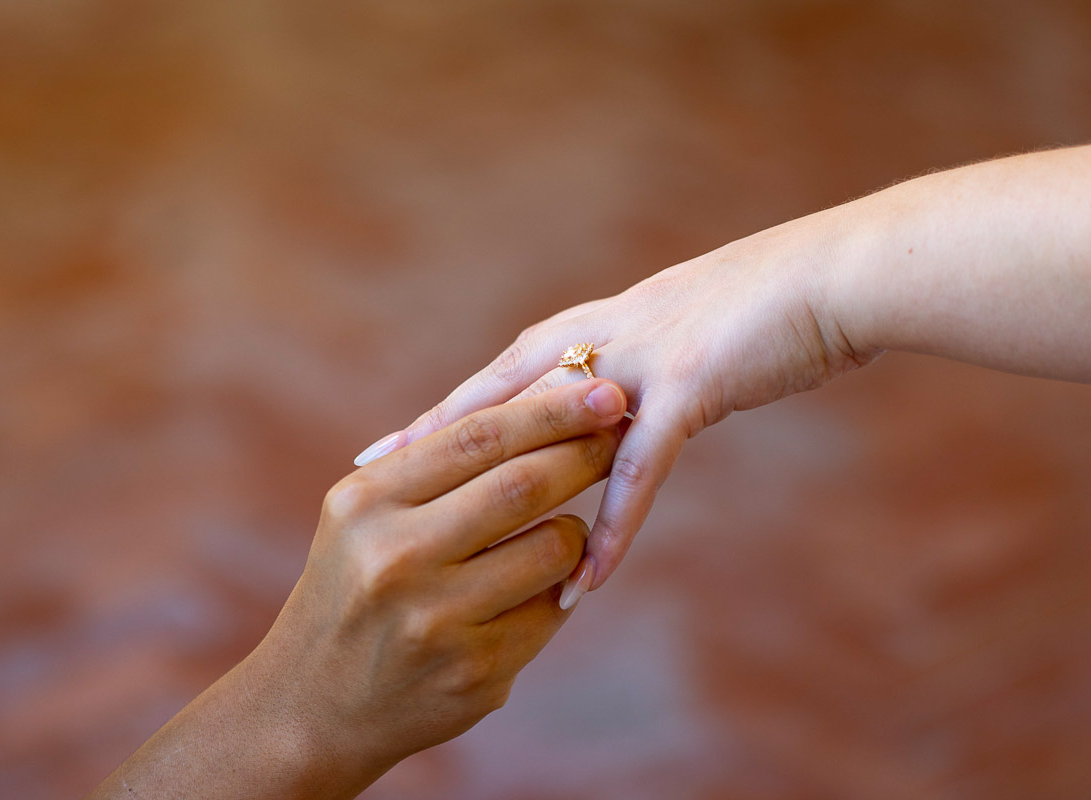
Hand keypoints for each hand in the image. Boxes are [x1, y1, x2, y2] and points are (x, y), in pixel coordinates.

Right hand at [90, 379, 627, 799]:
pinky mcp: (474, 673)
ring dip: (576, 531)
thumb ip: (431, 467)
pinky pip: (550, 612)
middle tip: (621, 431)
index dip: (550, 409)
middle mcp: (396, 558)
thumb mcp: (362, 518)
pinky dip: (559, 591)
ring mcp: (436, 621)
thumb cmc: (350, 590)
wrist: (310, 708)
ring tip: (565, 527)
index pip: (478, 437)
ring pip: (552, 550)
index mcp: (367, 503)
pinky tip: (539, 591)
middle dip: (583, 453)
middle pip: (522, 485)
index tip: (603, 388)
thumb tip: (535, 403)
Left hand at [387, 208, 874, 590]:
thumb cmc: (757, 310)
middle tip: (372, 479)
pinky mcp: (688, 386)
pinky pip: (641, 470)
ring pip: (555, 435)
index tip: (381, 449)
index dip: (437, 417)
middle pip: (497, 399)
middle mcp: (598, 341)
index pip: (494, 381)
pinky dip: (616, 527)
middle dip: (435, 443)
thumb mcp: (672, 336)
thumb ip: (626, 375)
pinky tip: (589, 579)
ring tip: (460, 548)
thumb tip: (596, 413)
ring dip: (514, 496)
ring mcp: (637, 361)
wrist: (830, 277)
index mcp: (589, 328)